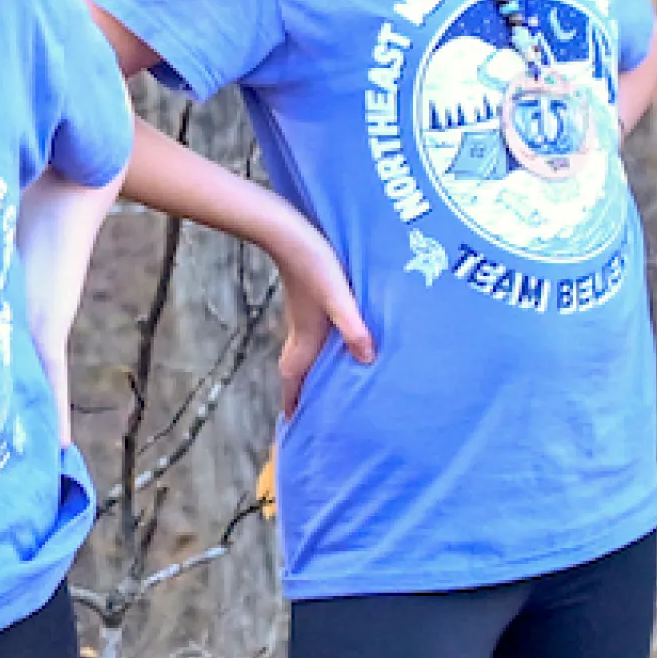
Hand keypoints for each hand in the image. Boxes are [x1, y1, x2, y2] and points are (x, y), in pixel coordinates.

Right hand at [274, 245, 374, 414]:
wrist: (289, 234)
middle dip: (298, 392)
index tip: (292, 424)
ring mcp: (304, 317)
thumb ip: (353, 328)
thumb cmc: (314, 265)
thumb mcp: (339, 299)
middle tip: (305, 411)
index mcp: (306, 337)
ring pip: (302, 353)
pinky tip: (331, 344)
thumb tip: (366, 360)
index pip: (293, 378)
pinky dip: (316, 350)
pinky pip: (310, 337)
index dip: (292, 402)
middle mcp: (301, 332)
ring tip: (319, 385)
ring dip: (307, 371)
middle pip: (294, 370)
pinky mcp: (309, 303)